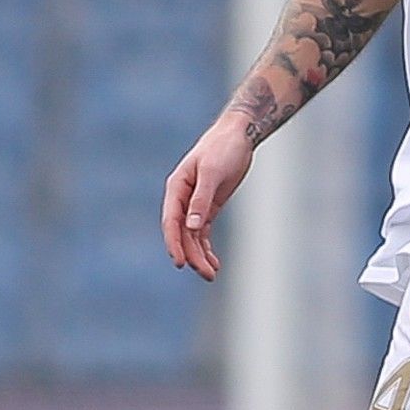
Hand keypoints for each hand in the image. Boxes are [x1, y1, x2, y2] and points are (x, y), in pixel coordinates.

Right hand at [161, 117, 254, 280]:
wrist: (238, 135)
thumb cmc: (223, 148)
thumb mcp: (212, 172)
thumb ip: (201, 200)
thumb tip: (191, 227)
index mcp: (176, 188)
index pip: (171, 221)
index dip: (174, 243)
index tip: (180, 262)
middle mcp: (182, 199)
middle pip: (182, 233)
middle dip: (192, 254)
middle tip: (205, 274)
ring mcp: (195, 204)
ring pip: (193, 236)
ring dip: (200, 255)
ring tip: (211, 274)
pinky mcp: (208, 207)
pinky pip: (203, 233)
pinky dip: (207, 248)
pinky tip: (214, 263)